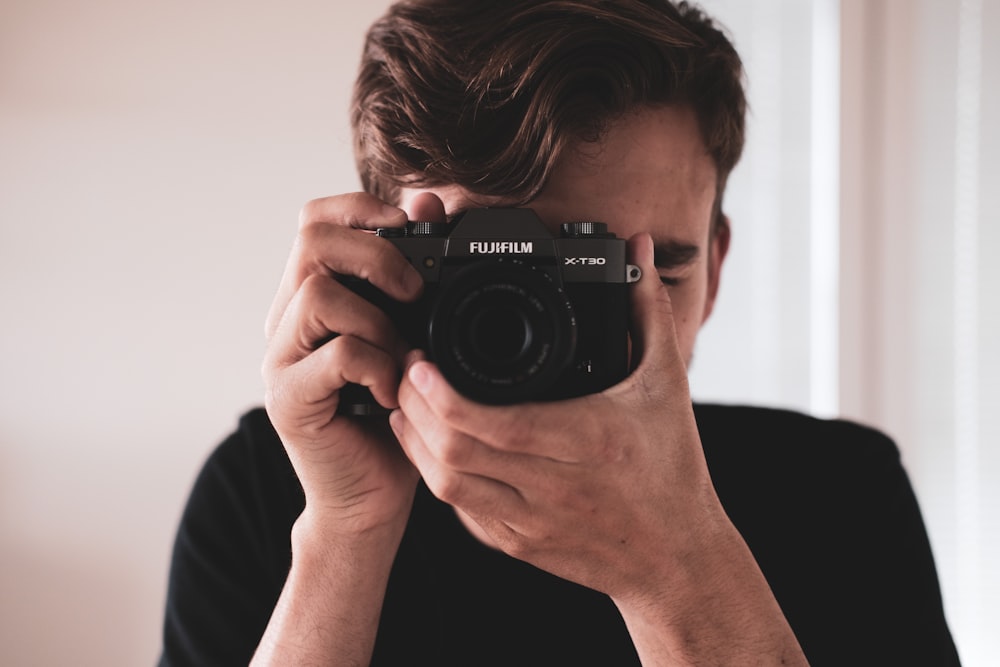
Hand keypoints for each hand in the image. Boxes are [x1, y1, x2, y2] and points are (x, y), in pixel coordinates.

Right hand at [261, 192, 445, 532]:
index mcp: (312, 297)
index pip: (315, 220)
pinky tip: (391, 390)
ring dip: (378, 318)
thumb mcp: (409, 337)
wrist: (368, 498)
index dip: (359, 209)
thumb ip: (410, 276)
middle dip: (375, 254)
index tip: (408, 229)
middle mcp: (287, 321)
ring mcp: (281, 360)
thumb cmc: (392, 416)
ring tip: (403, 354)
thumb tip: (428, 200)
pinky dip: (376, 365)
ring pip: (319, 293)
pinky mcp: (289, 400)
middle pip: (310, 241)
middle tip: (413, 291)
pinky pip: (335, 355)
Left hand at [390, 231, 723, 597]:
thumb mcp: (666, 384)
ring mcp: (529, 522)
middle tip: (403, 372)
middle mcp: (551, 486)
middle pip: (453, 453)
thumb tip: (638, 246)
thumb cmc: (673, 469)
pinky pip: (460, 510)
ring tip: (406, 404)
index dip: (440, 395)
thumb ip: (647, 310)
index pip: (492, 423)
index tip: (419, 362)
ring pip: (446, 485)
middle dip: (413, 409)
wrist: (675, 557)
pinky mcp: (516, 544)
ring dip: (415, 442)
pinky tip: (433, 446)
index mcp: (585, 441)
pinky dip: (439, 473)